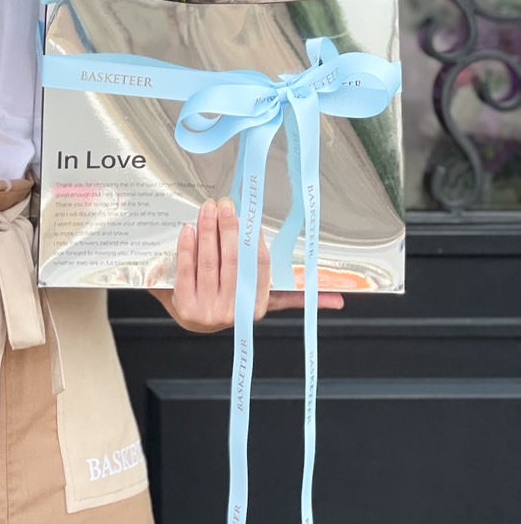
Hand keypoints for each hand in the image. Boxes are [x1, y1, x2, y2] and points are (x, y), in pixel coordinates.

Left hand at [151, 198, 345, 333]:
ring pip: (210, 262)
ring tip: (208, 208)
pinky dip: (188, 247)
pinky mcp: (184, 306)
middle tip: (226, 203)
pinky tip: (190, 228)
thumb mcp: (259, 299)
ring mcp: (208, 310)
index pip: (260, 269)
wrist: (191, 320)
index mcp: (256, 307)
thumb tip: (338, 301)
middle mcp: (234, 311)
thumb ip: (291, 295)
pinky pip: (187, 270)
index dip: (255, 243)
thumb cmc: (229, 300)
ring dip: (208, 231)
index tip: (249, 220)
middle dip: (229, 229)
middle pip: (234, 262)